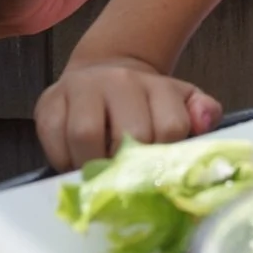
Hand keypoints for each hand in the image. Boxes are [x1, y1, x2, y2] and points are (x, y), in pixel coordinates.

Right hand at [35, 58, 222, 171]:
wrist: (104, 75)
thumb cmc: (146, 101)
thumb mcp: (181, 102)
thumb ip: (203, 113)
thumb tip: (203, 123)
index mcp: (157, 86)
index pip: (170, 128)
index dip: (162, 157)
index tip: (155, 169)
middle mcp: (120, 82)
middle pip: (128, 134)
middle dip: (129, 165)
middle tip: (126, 177)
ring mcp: (81, 89)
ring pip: (86, 135)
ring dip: (92, 165)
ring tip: (99, 172)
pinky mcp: (49, 103)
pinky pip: (54, 139)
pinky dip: (63, 160)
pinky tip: (75, 161)